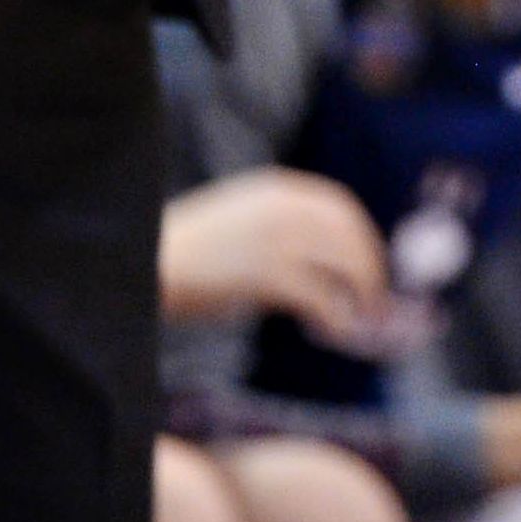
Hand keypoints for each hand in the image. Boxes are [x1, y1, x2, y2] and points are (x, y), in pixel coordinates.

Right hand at [156, 167, 393, 342]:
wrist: (146, 266)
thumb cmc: (186, 256)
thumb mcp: (239, 224)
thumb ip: (280, 232)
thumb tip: (324, 265)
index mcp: (276, 190)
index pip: (339, 207)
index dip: (362, 238)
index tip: (369, 265)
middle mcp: (284, 207)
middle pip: (351, 235)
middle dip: (369, 268)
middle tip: (374, 300)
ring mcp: (279, 239)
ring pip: (346, 265)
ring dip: (360, 294)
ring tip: (357, 320)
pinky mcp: (270, 274)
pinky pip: (324, 297)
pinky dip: (336, 317)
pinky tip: (330, 331)